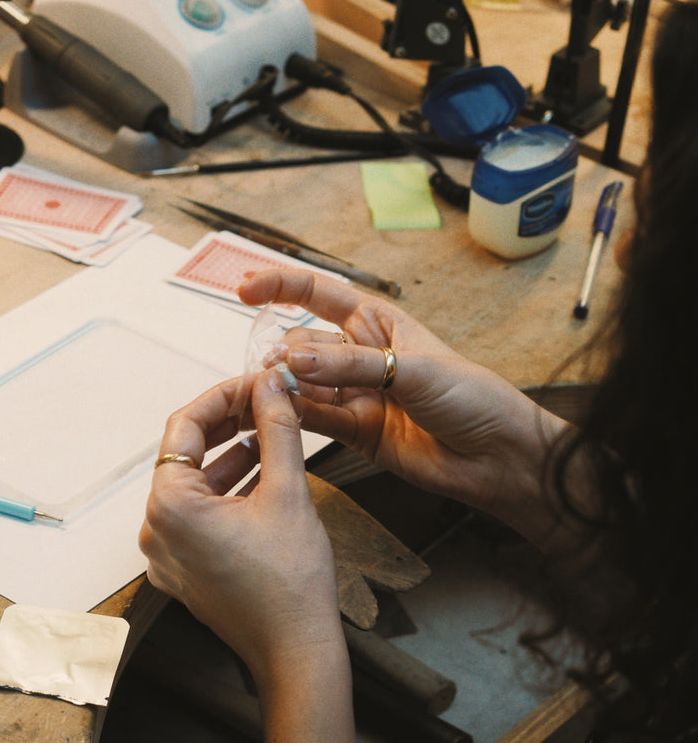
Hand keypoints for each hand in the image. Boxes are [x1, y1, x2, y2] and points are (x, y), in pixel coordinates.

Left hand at [139, 367, 341, 689]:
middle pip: (185, 454)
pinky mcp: (183, 569)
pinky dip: (225, 490)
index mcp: (170, 507)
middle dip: (226, 424)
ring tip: (268, 433)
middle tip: (265, 401)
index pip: (185, 426)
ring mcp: (167, 553)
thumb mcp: (288, 491)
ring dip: (228, 455)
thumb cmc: (291, 585)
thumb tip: (271, 385)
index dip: (223, 396)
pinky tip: (259, 473)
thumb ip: (276, 428)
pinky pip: (197, 515)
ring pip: (193, 484)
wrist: (296, 651)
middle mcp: (156, 530)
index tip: (255, 383)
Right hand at [240, 269, 570, 542]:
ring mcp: (357, 395)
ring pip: (305, 384)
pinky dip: (294, 415)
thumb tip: (294, 356)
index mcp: (380, 323)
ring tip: (267, 391)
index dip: (282, 287)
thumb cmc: (473, 398)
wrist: (497, 455)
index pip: (321, 295)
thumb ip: (351, 364)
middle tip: (268, 368)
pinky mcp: (355, 433)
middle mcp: (363, 357)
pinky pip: (315, 419)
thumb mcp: (413, 368)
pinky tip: (279, 412)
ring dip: (285, 386)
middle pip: (305, 344)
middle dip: (282, 352)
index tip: (246, 287)